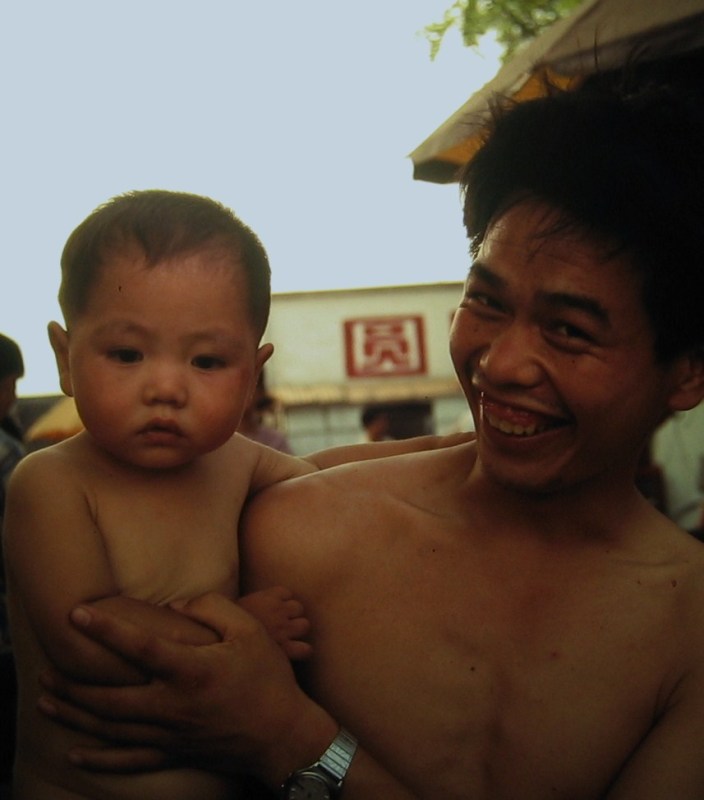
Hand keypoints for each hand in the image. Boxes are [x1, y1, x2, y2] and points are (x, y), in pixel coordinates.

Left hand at [38, 592, 326, 779]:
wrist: (282, 733)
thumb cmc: (268, 677)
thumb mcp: (250, 630)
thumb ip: (213, 608)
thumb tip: (176, 606)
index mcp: (190, 670)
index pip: (138, 646)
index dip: (105, 628)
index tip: (77, 613)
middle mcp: (172, 705)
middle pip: (109, 697)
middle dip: (72, 685)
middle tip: (45, 670)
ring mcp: (170, 734)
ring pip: (111, 728)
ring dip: (75, 715)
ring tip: (47, 701)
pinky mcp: (174, 752)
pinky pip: (130, 761)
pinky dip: (100, 759)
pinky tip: (77, 752)